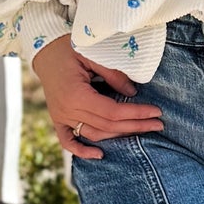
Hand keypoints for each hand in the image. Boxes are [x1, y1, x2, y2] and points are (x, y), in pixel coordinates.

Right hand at [32, 34, 163, 160]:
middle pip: (107, 126)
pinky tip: (100, 155)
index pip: (113, 112)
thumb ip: (113, 74)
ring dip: (119, 136)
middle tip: (158, 125)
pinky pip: (68, 141)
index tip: (156, 112)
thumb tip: (133, 92)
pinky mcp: (58, 120)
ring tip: (142, 130)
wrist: (44, 52)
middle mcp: (68, 110)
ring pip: (94, 134)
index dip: (136, 114)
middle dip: (135, 125)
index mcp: (76, 94)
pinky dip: (82, 151)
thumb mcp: (92, 55)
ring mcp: (61, 117)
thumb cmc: (69, 48)